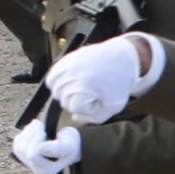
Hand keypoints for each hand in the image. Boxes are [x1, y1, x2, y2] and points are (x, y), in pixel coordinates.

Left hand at [8, 119, 83, 173]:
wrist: (70, 144)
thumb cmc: (71, 144)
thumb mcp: (68, 145)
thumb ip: (57, 148)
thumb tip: (39, 148)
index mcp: (47, 170)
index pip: (32, 154)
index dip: (36, 140)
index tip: (45, 132)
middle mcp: (36, 169)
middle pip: (23, 149)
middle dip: (31, 134)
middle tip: (42, 127)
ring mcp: (29, 163)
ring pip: (18, 145)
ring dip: (27, 132)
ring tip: (40, 127)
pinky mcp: (23, 155)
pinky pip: (17, 142)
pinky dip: (24, 133)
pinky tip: (34, 131)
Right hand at [43, 35, 160, 119]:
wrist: (123, 55)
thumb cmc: (120, 81)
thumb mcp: (113, 105)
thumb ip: (95, 118)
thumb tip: (75, 118)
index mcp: (83, 86)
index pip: (74, 108)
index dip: (88, 108)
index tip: (100, 100)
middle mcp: (70, 75)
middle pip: (64, 101)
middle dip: (78, 101)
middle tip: (93, 94)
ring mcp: (66, 66)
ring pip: (55, 90)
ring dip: (67, 93)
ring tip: (82, 89)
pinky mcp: (64, 59)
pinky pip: (52, 77)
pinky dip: (58, 82)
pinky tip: (71, 83)